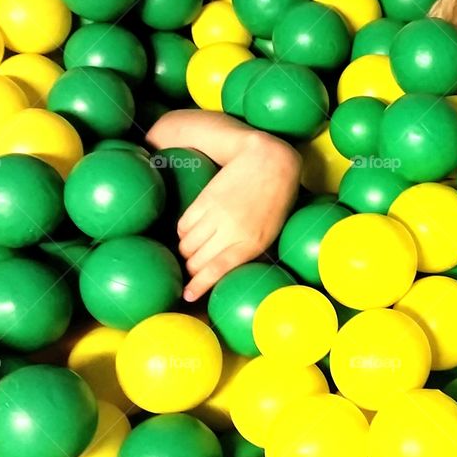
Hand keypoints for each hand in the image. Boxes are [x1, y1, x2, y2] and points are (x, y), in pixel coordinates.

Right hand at [176, 132, 301, 301]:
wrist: (269, 162)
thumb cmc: (274, 202)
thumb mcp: (268, 233)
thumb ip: (247, 252)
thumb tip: (221, 271)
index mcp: (251, 243)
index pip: (216, 271)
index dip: (198, 286)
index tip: (187, 295)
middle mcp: (231, 231)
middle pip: (196, 261)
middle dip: (191, 269)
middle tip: (193, 268)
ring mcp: (216, 215)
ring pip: (186, 245)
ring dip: (186, 252)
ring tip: (193, 249)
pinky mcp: (204, 200)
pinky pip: (183, 226)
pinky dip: (183, 233)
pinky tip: (192, 230)